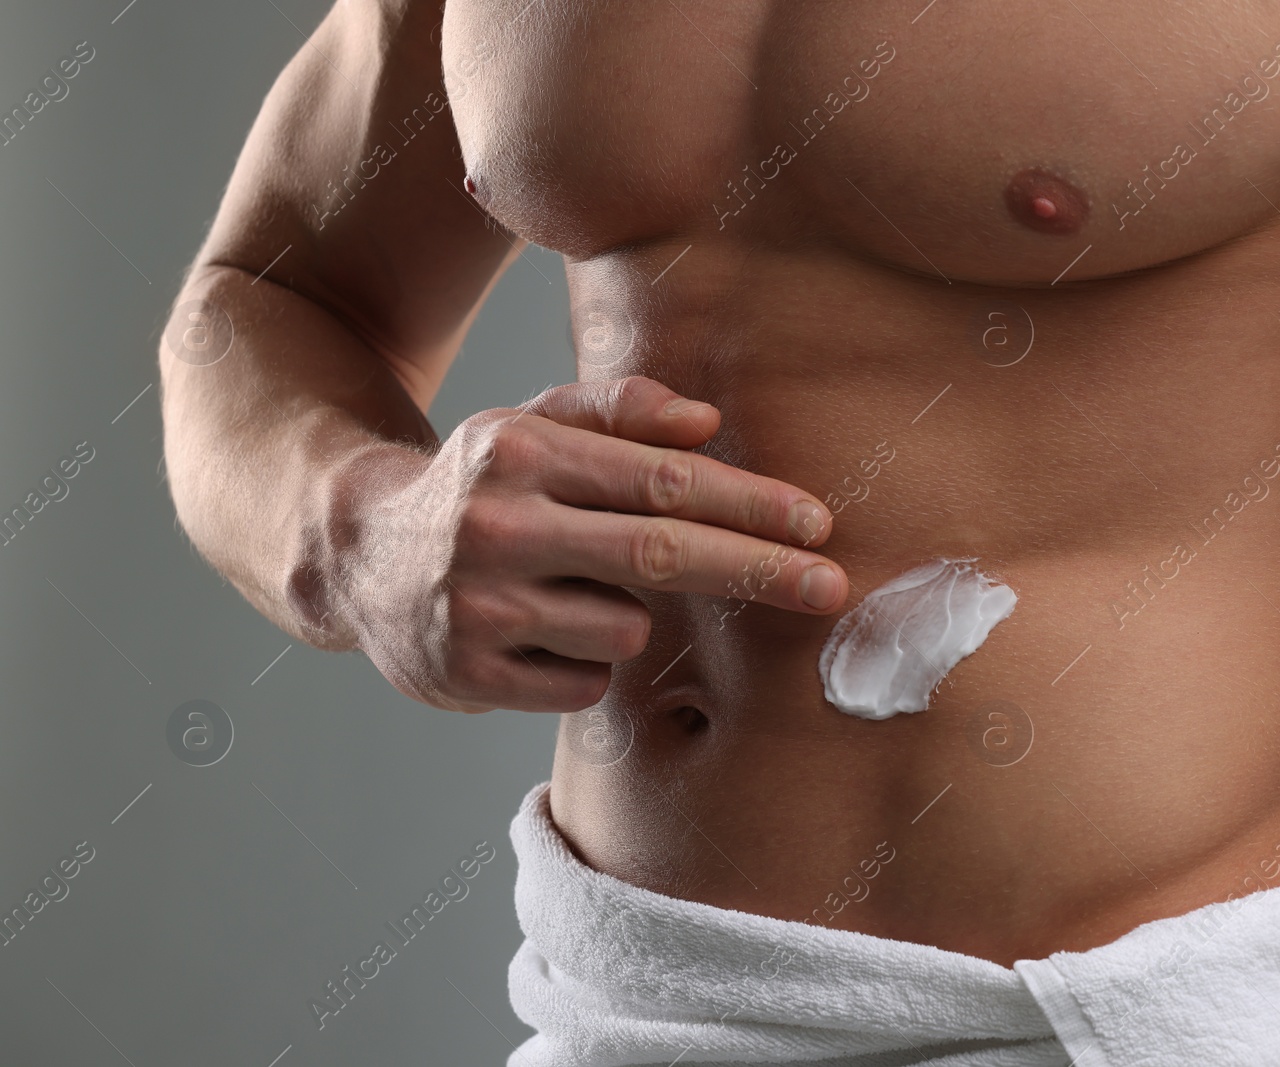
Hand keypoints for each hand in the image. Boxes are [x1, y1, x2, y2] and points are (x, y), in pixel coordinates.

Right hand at [326, 376, 845, 712]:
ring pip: (624, 629)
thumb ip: (620, 411)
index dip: (749, 505)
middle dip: (758, 571)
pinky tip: (543, 634)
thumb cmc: (478, 485)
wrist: (355, 552)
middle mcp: (497, 525)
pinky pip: (584, 685)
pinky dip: (586, 663)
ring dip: (630, 617)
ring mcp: (479, 607)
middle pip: (661, 554)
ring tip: (574, 592)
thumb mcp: (534, 423)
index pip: (663, 480)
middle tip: (831, 587)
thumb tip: (706, 423)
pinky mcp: (468, 675)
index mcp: (523, 451)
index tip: (817, 525)